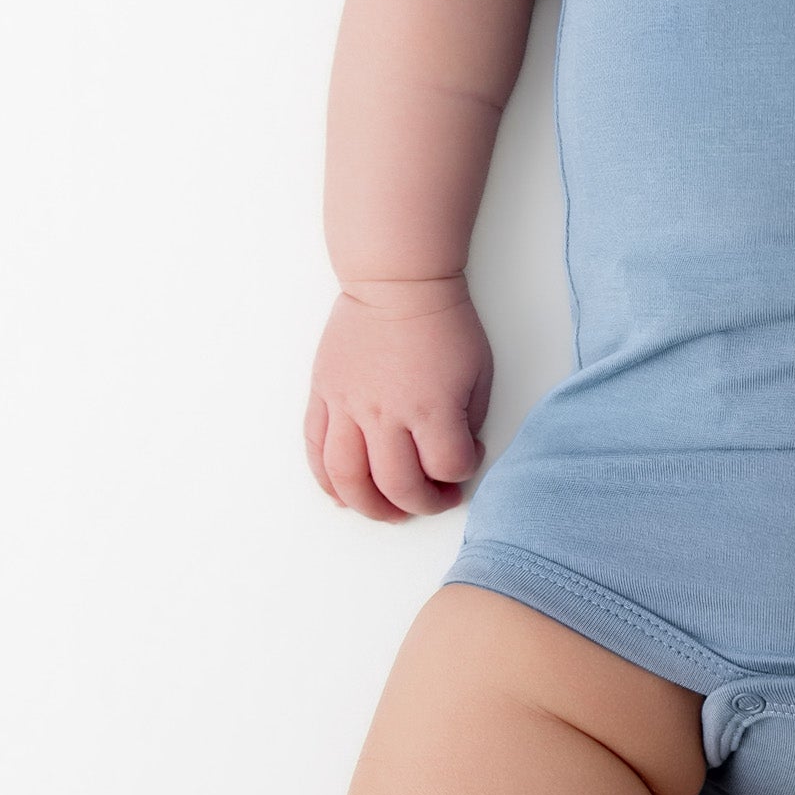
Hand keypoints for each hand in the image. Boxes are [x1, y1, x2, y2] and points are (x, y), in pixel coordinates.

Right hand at [305, 277, 492, 519]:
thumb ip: (467, 420)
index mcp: (431, 407)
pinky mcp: (324, 395)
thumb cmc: (443, 323)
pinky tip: (343, 495)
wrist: (398, 283)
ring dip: (368, 506)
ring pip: (347, 478)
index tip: (465, 462)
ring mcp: (348, 405)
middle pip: (398, 485)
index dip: (462, 473)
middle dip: (421, 503)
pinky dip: (327, 480)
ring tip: (386, 512)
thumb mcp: (478, 372)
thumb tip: (456, 453)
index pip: (448, 466)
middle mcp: (386, 413)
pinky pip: (316, 449)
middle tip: (433, 500)